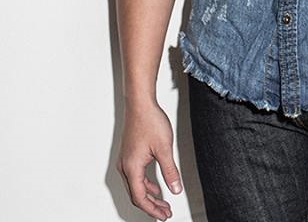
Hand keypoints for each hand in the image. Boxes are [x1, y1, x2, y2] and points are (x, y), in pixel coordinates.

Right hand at [117, 100, 182, 219]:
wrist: (140, 103)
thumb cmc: (149, 121)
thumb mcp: (164, 148)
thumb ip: (170, 171)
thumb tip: (175, 189)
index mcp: (132, 167)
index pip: (140, 198)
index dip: (152, 209)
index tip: (163, 215)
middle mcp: (125, 166)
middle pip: (136, 194)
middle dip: (151, 205)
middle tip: (165, 212)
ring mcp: (125, 160)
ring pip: (135, 186)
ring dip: (149, 195)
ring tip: (162, 202)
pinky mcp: (129, 154)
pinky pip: (135, 176)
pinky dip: (145, 184)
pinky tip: (155, 186)